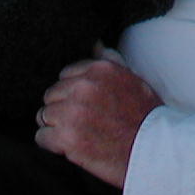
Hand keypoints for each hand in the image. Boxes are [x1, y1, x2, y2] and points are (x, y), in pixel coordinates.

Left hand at [35, 47, 162, 187]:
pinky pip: (42, 137)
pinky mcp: (67, 138)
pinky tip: (69, 147)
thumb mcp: (132, 78)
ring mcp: (73, 112)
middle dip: (62, 108)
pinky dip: (52, 144)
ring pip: (44, 115)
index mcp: (100, 69)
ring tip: (75, 135)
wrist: (153, 149)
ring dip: (56, 126)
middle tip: (79, 122)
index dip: (73, 93)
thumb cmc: (144, 115)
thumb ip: (110, 59)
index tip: (84, 105)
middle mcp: (84, 87)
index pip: (66, 75)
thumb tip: (95, 44)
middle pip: (52, 94)